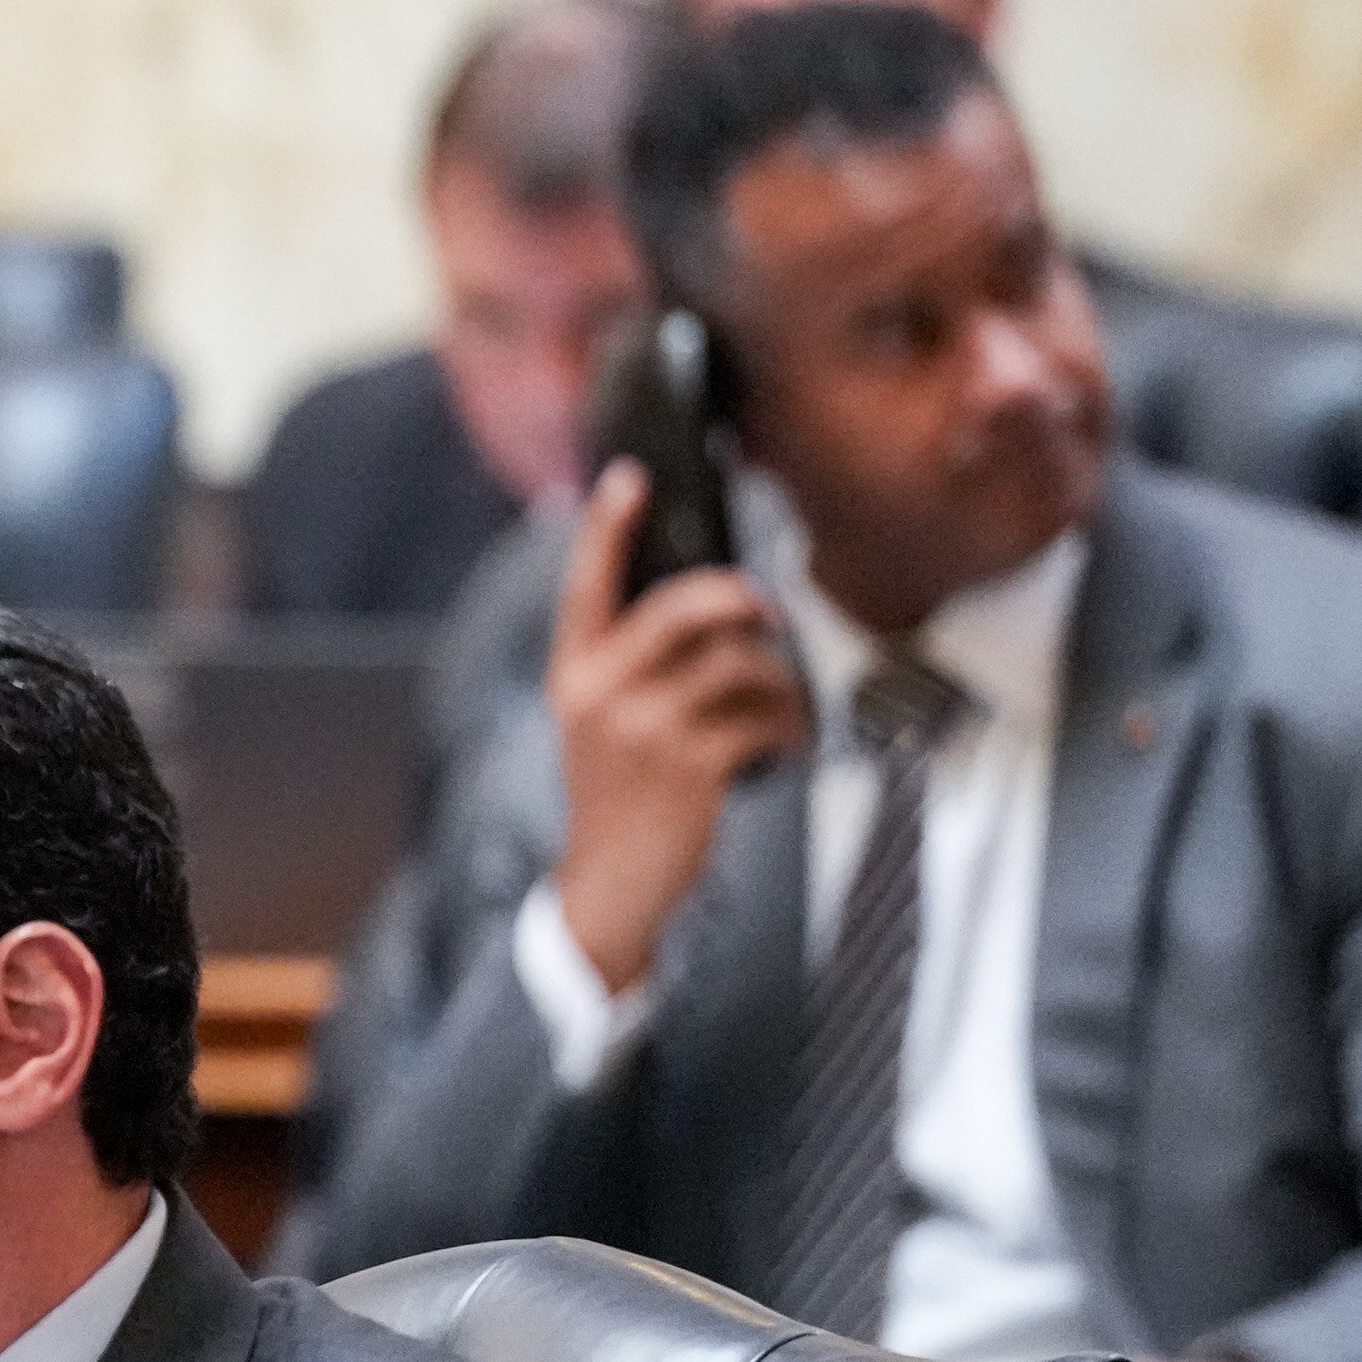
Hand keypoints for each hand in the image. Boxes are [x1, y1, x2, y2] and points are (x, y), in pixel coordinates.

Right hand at [546, 463, 809, 991]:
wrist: (611, 882)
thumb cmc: (615, 792)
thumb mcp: (595, 720)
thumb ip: (625, 663)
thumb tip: (706, 603)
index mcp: (572, 672)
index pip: (584, 583)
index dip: (607, 526)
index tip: (631, 479)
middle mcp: (600, 693)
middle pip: (684, 608)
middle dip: (741, 597)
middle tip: (768, 611)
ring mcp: (645, 730)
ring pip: (736, 661)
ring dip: (775, 677)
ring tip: (779, 702)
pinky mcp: (692, 767)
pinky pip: (763, 717)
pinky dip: (789, 725)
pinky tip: (787, 740)